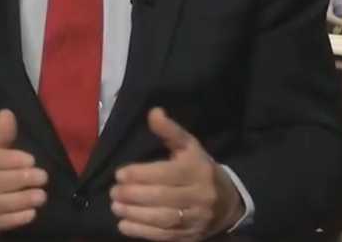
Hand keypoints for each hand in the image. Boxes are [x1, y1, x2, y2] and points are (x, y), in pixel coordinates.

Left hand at [111, 108, 244, 241]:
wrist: (227, 203)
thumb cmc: (200, 169)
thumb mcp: (189, 146)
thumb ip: (170, 131)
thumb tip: (153, 112)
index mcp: (197, 170)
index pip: (167, 173)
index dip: (141, 174)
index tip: (119, 174)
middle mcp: (199, 195)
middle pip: (163, 197)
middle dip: (134, 195)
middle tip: (113, 192)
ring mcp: (196, 218)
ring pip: (163, 218)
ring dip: (135, 214)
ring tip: (116, 207)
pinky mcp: (190, 235)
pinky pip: (164, 235)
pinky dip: (142, 232)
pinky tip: (124, 225)